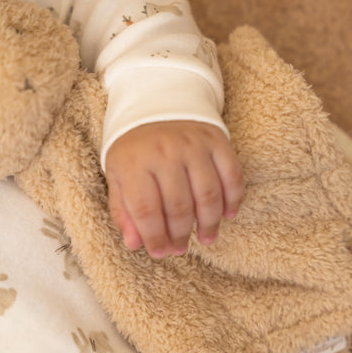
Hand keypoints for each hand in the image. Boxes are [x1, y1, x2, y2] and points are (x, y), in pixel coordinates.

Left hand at [105, 120, 244, 257]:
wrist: (158, 99)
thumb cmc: (135, 146)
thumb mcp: (118, 174)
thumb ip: (123, 209)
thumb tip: (135, 244)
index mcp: (134, 162)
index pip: (146, 210)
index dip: (155, 237)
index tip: (160, 252)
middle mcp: (165, 152)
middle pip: (179, 206)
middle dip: (180, 235)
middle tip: (181, 248)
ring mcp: (193, 145)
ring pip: (208, 195)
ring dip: (209, 223)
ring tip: (207, 237)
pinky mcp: (217, 140)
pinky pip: (231, 175)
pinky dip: (233, 198)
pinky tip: (228, 214)